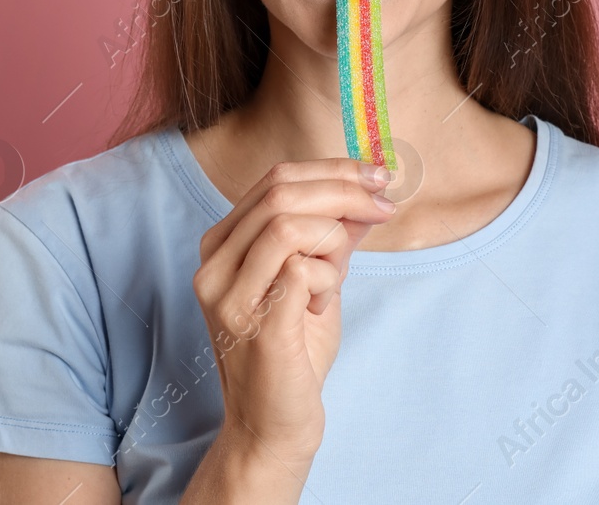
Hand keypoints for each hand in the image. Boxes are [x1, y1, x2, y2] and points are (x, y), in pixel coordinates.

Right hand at [190, 156, 395, 465]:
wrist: (273, 427)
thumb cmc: (293, 355)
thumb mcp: (315, 281)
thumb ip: (331, 236)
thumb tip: (368, 191)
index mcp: (222, 246)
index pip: (274, 179)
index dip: (332, 170)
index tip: (377, 177)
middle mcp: (214, 265)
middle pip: (281, 192)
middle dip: (345, 190)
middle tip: (384, 205)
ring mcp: (228, 295)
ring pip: (289, 224)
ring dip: (333, 241)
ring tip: (336, 276)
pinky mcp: (254, 324)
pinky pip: (301, 269)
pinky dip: (327, 278)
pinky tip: (320, 305)